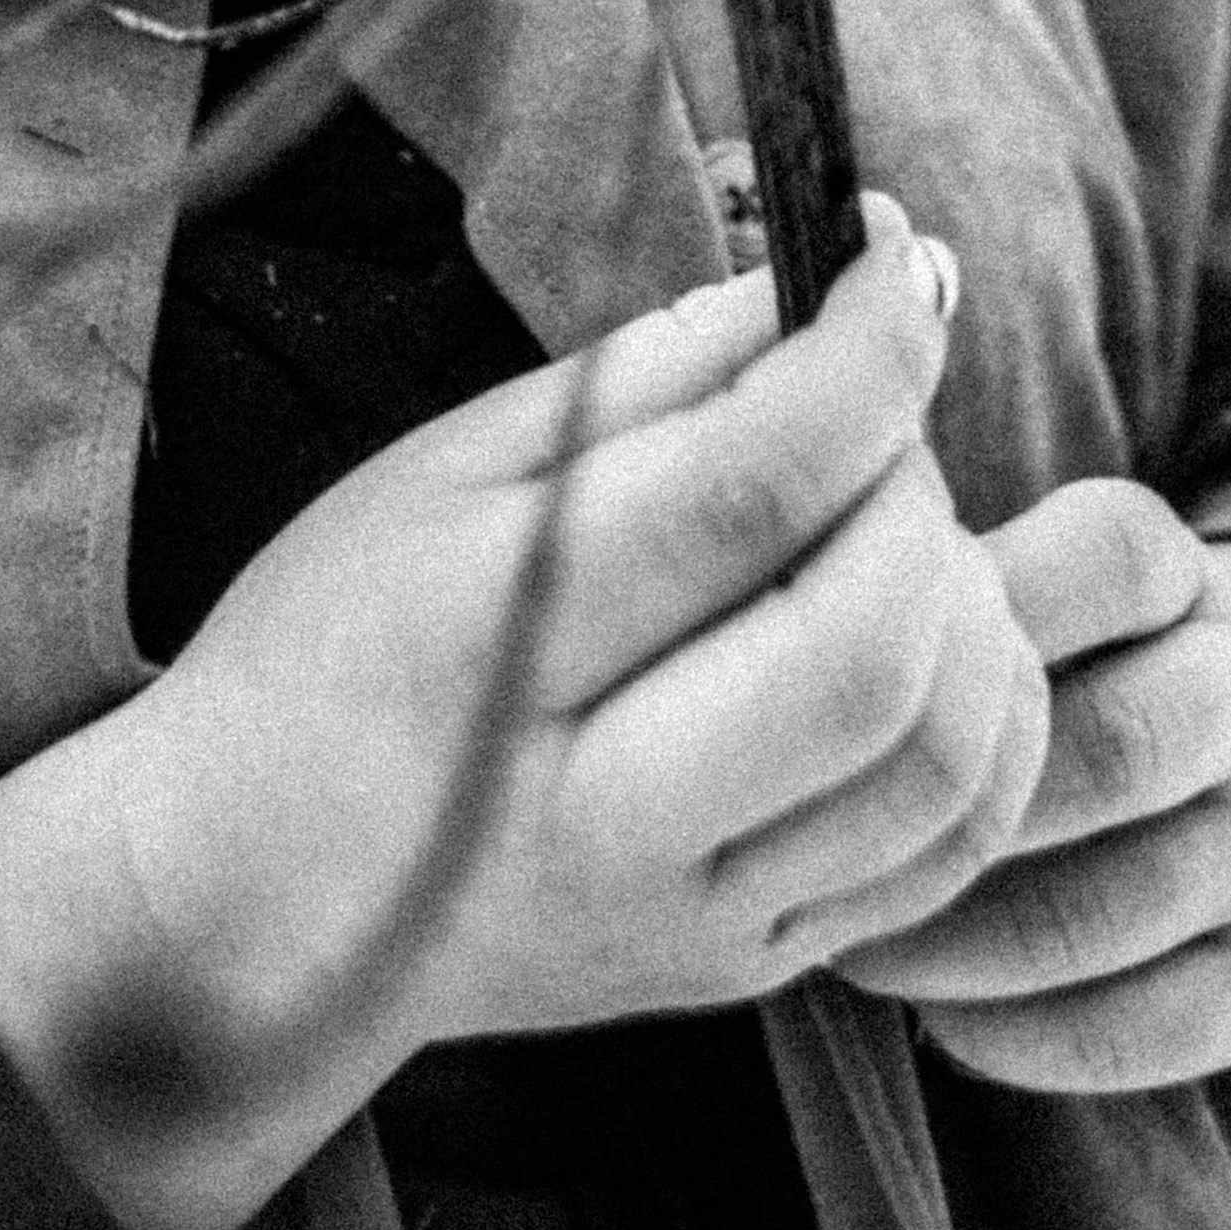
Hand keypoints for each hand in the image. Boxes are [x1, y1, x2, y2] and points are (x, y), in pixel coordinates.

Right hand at [0, 196, 1046, 1229]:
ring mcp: (686, 915)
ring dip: (977, 609)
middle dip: (920, 486)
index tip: (895, 258)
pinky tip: (930, 642)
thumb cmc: (328, 647)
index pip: (751, 487)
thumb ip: (644, 376)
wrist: (242, 915)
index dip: (866, 350)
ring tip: (900, 533)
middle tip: (870, 421)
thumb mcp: (441, 472)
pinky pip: (945, 855)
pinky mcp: (742, 971)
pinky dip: (988, 723)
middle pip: (870, 642)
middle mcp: (602, 810)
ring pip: (941, 762)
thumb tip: (830, 278)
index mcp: (496, 647)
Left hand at [834, 480, 1230, 1091]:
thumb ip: (923, 594)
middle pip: (1117, 745)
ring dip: (965, 945)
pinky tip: (940, 1026)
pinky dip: (1033, 1038)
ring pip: (1124, 900)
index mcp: (1179, 569)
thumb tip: (793, 651)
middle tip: (821, 857)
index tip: (847, 680)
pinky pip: (1164, 1023)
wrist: (1202, 774)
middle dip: (950, 818)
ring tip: (853, 955)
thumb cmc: (1027, 670)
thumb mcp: (1001, 591)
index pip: (1109, 555)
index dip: (968, 624)